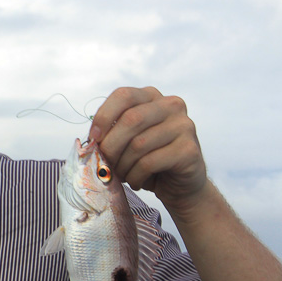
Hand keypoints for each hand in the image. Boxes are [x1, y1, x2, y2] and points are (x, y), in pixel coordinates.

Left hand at [89, 86, 206, 217]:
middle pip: (130, 120)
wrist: (180, 185)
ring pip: (139, 144)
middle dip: (111, 146)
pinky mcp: (189, 150)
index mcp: (152, 97)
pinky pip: (150, 162)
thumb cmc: (148, 161)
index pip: (123, 95)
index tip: (94, 138)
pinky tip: (136, 181)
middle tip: (104, 164)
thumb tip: (92, 140)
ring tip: (122, 176)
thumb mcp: (127, 140)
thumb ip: (112, 132)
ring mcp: (184, 126)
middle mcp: (171, 106)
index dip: (103, 117)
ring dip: (122, 166)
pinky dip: (135, 176)